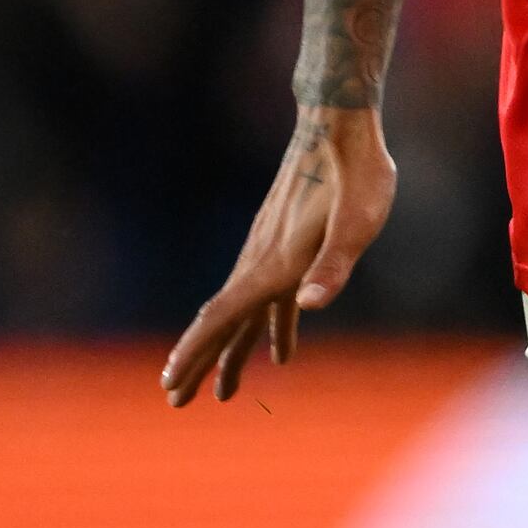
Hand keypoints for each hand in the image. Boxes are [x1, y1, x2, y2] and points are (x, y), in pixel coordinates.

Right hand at [163, 106, 399, 405]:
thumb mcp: (358, 221)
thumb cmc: (356, 173)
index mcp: (274, 263)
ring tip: (224, 391)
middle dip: (200, 363)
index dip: (195, 351)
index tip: (169, 384)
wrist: (339, 125)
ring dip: (232, 352)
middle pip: (223, 322)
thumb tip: (306, 307)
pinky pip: (272, 298)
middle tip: (176, 402)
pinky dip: (271, 327)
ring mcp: (272, 253)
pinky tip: (281, 352)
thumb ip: (333, 265)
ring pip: (245, 314)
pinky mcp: (287, 245)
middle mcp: (262, 261)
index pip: (222, 316)